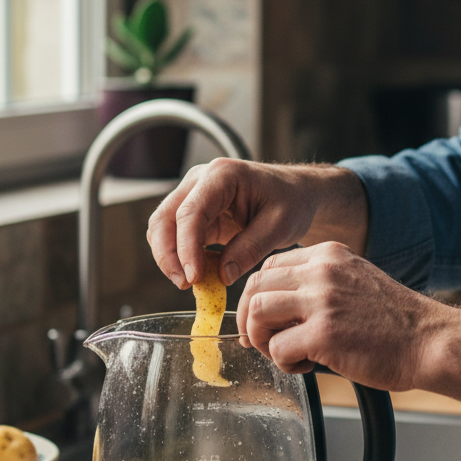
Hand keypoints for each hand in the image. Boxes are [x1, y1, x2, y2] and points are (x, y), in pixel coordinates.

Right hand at [146, 159, 325, 288]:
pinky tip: (202, 273)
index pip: (191, 212)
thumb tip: (221, 276)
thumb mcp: (280, 226)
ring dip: (170, 258)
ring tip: (193, 283)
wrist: (297, 194)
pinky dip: (181, 257)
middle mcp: (201, 181)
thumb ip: (251, 248)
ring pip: (163, 228)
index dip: (186, 247)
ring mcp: (194, 195)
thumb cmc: (292, 202)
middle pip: (165, 217)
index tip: (193, 277)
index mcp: (223, 175)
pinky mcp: (196, 213)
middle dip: (168, 255)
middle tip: (184, 285)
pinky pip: (176, 236)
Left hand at [235, 242, 439, 389]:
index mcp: (328, 255)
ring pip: (257, 312)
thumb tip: (275, 307)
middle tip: (261, 341)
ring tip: (285, 353)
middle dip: (250, 318)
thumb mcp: (354, 281)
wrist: (430, 341)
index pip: (269, 266)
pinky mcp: (323, 334)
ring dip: (261, 339)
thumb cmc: (394, 322)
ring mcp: (321, 300)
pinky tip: (306, 366)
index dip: (258, 296)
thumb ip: (317, 285)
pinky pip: (276, 348)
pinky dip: (283, 363)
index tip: (263, 319)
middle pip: (255, 286)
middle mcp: (322, 271)